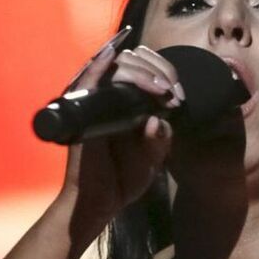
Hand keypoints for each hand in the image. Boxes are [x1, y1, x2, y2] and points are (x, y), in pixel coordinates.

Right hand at [60, 41, 184, 224]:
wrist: (98, 203)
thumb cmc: (123, 179)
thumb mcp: (152, 159)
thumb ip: (160, 140)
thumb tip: (155, 120)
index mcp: (130, 106)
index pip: (146, 70)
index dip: (165, 73)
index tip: (179, 94)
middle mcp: (111, 99)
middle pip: (131, 63)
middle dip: (158, 71)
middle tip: (171, 92)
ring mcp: (94, 103)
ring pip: (115, 68)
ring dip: (141, 72)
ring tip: (160, 88)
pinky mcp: (80, 112)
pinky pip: (86, 82)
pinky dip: (98, 66)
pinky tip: (112, 55)